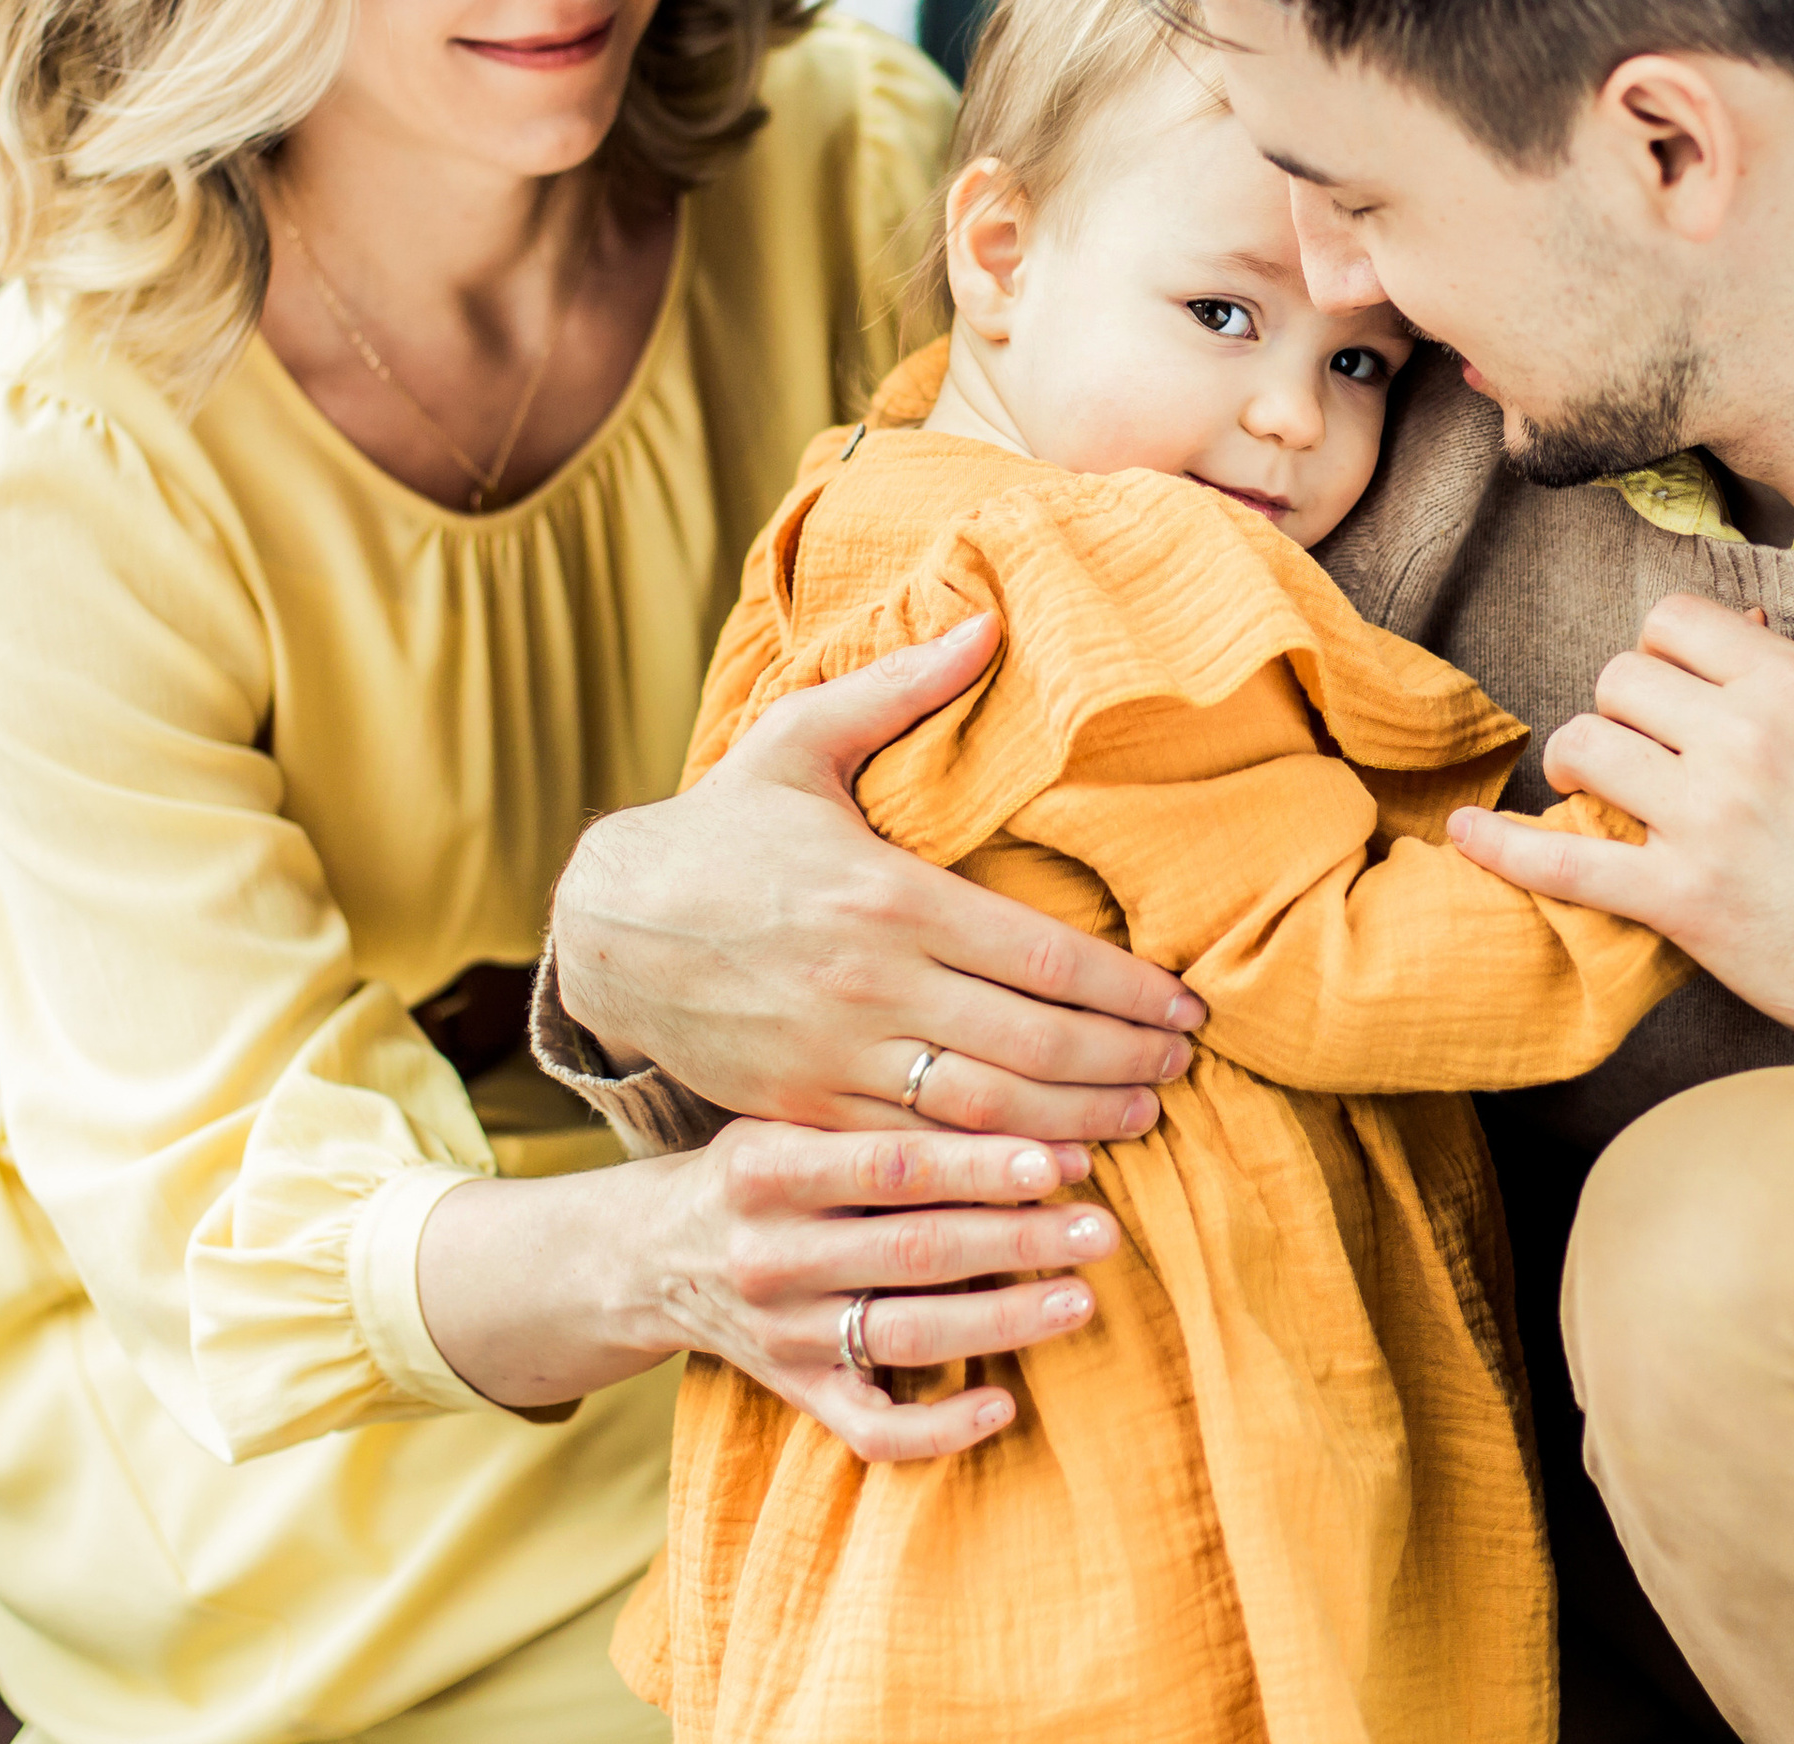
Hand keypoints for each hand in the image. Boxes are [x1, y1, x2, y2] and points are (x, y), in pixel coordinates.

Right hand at [420, 1124, 1119, 1461]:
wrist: (651, 1254)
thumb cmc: (758, 1166)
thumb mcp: (792, 1117)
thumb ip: (883, 1109)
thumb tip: (1024, 1095)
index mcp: (765, 1168)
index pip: (888, 1165)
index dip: (978, 1164)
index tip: (1059, 1158)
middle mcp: (768, 1254)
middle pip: (914, 1252)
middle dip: (1019, 1241)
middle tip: (1103, 1227)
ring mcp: (780, 1334)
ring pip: (907, 1336)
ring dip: (1005, 1322)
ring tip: (1082, 1298)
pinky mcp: (793, 1393)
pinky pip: (870, 1429)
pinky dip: (939, 1426)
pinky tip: (1004, 1402)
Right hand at [553, 616, 1205, 1141]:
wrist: (605, 923)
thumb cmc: (719, 825)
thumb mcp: (798, 738)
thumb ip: (901, 687)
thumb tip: (988, 623)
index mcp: (889, 894)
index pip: (1043, 956)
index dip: (1129, 992)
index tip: (1189, 1008)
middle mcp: (872, 982)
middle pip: (1032, 1042)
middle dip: (1122, 1064)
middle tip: (1185, 1070)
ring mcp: (836, 1054)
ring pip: (985, 1109)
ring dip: (1077, 1124)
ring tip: (1142, 1121)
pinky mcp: (803, 1107)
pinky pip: (914, 1150)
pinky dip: (989, 1166)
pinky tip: (1045, 1170)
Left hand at [1448, 503, 1793, 1060]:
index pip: (1673, 622)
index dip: (1664, 647)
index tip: (1677, 684)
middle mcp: (1744, 742)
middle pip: (1619, 678)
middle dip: (1621, 706)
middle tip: (1636, 740)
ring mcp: (1706, 821)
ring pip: (1585, 748)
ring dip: (1578, 764)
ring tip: (1591, 784)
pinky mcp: (1681, 899)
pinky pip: (1565, 861)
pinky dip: (1506, 849)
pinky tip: (1467, 835)